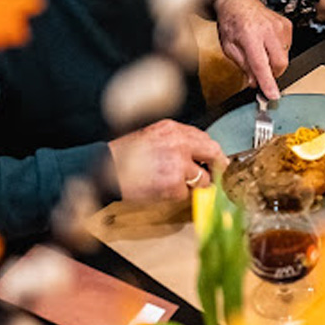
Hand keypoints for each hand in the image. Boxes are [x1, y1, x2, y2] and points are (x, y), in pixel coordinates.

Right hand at [108, 119, 226, 201]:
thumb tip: (198, 153)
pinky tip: (163, 190)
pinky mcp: (173, 184)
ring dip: (195, 185)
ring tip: (178, 184)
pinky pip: (186, 193)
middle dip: (217, 167)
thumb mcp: (153, 136)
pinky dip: (178, 195)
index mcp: (173, 129)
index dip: (212, 152)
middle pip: (213, 153)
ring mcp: (178, 164)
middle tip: (217, 175)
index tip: (217, 160)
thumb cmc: (125, 154)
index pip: (205, 138)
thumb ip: (176, 141)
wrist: (106, 169)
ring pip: (203, 178)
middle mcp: (179, 143)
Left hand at [216, 0, 291, 99]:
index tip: (273, 95)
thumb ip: (244, 66)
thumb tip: (255, 83)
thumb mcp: (229, 48)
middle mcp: (267, 30)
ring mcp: (279, 26)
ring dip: (274, 61)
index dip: (267, 82)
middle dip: (272, 73)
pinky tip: (267, 43)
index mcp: (249, 35)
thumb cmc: (232, 23)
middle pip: (279, 63)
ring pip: (285, 57)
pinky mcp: (287, 25)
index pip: (261, 64)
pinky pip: (288, 47)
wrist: (239, 2)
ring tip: (261, 50)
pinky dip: (278, 51)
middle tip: (261, 71)